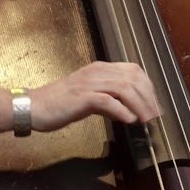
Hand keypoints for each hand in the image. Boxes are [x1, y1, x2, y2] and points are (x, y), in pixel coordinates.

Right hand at [26, 62, 160, 133]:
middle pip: (133, 78)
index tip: (154, 104)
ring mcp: (89, 83)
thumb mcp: (88, 98)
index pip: (133, 71)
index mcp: (100, 69)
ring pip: (124, 88)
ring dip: (139, 105)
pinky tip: (129, 120)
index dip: (148, 87)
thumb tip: (127, 110)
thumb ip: (108, 99)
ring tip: (146, 120)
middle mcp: (97, 72)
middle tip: (155, 115)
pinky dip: (122, 111)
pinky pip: (108, 101)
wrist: (33, 106)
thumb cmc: (59, 104)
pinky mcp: (82, 97)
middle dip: (148, 97)